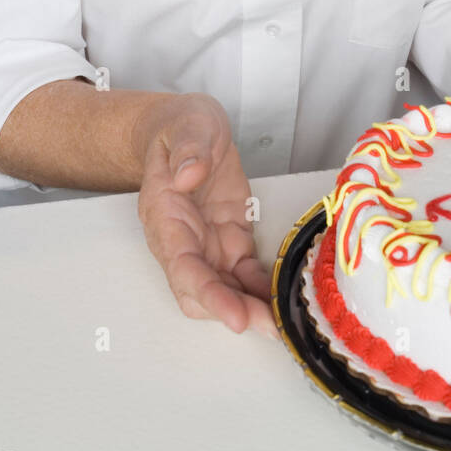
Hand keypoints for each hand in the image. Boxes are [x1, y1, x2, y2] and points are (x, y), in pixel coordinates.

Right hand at [134, 93, 278, 333]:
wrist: (187, 129)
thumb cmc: (180, 127)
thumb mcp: (186, 125)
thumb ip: (187, 149)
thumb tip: (188, 174)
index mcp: (165, 215)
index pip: (183, 266)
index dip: (208, 294)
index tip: (234, 316)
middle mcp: (184, 240)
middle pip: (201, 291)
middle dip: (233, 312)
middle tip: (271, 326)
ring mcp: (208, 243)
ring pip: (225, 290)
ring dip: (252, 309)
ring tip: (284, 324)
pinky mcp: (232, 240)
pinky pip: (246, 275)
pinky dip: (263, 290)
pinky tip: (285, 299)